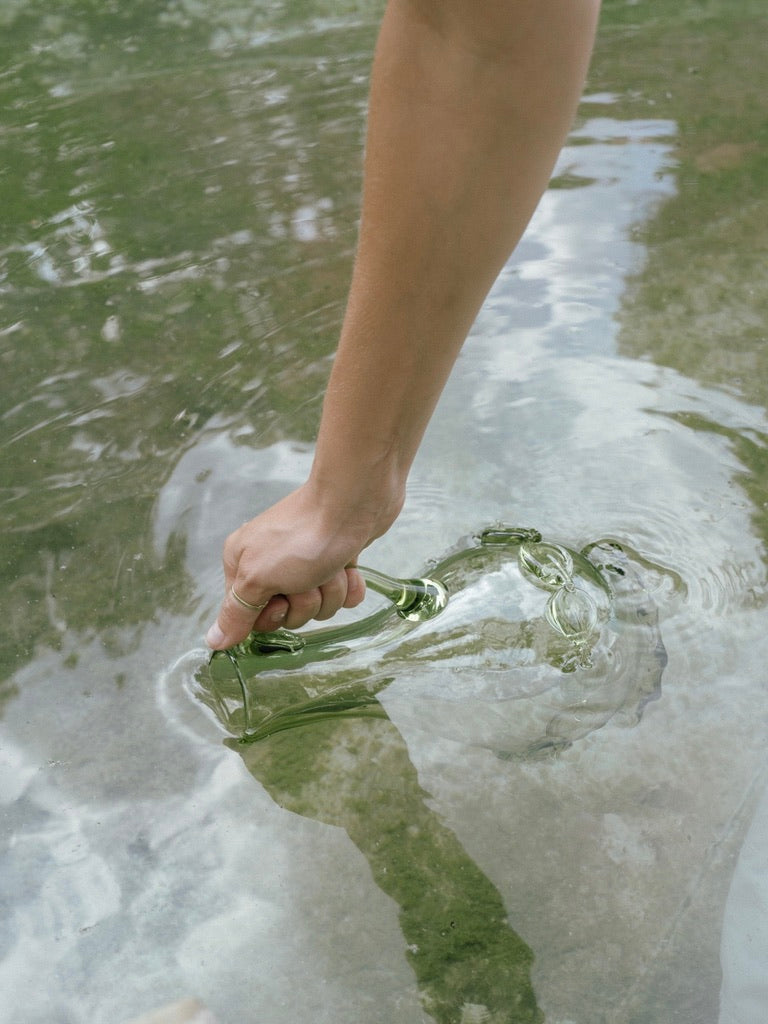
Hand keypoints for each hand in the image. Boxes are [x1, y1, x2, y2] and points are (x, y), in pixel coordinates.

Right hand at [205, 482, 378, 649]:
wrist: (352, 499)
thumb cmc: (301, 537)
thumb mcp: (258, 577)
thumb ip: (236, 612)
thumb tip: (213, 641)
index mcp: (243, 566)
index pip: (251, 618)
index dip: (271, 615)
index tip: (281, 598)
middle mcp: (271, 564)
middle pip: (288, 613)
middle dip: (305, 602)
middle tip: (309, 578)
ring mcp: (306, 561)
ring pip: (318, 606)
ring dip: (329, 591)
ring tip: (331, 566)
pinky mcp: (337, 560)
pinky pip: (344, 595)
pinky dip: (350, 585)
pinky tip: (349, 568)